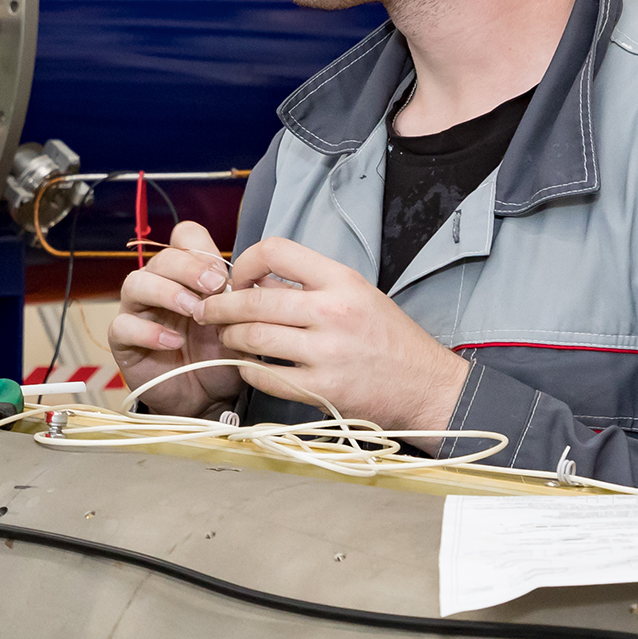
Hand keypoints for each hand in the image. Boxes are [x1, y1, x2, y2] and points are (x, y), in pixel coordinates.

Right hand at [108, 220, 242, 416]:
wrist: (207, 400)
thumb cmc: (219, 358)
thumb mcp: (238, 326)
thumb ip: (239, 302)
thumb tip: (250, 282)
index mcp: (187, 276)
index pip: (184, 239)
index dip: (201, 250)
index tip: (225, 275)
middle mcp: (160, 287)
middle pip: (162, 258)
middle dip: (189, 267)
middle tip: (214, 286)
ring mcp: (138, 312)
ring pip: (135, 283)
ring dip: (166, 292)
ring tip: (193, 311)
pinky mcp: (123, 341)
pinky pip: (123, 325)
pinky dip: (148, 331)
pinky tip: (173, 343)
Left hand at [198, 237, 468, 431]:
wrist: (429, 387)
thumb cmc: (390, 340)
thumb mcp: (358, 296)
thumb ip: (310, 286)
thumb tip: (254, 280)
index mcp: (341, 280)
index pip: (275, 250)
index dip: (244, 262)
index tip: (235, 279)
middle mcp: (333, 311)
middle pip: (252, 299)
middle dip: (220, 306)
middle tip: (208, 312)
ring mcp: (327, 352)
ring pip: (252, 337)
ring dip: (230, 338)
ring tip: (229, 339)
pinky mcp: (323, 388)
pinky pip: (265, 376)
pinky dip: (248, 370)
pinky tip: (249, 367)